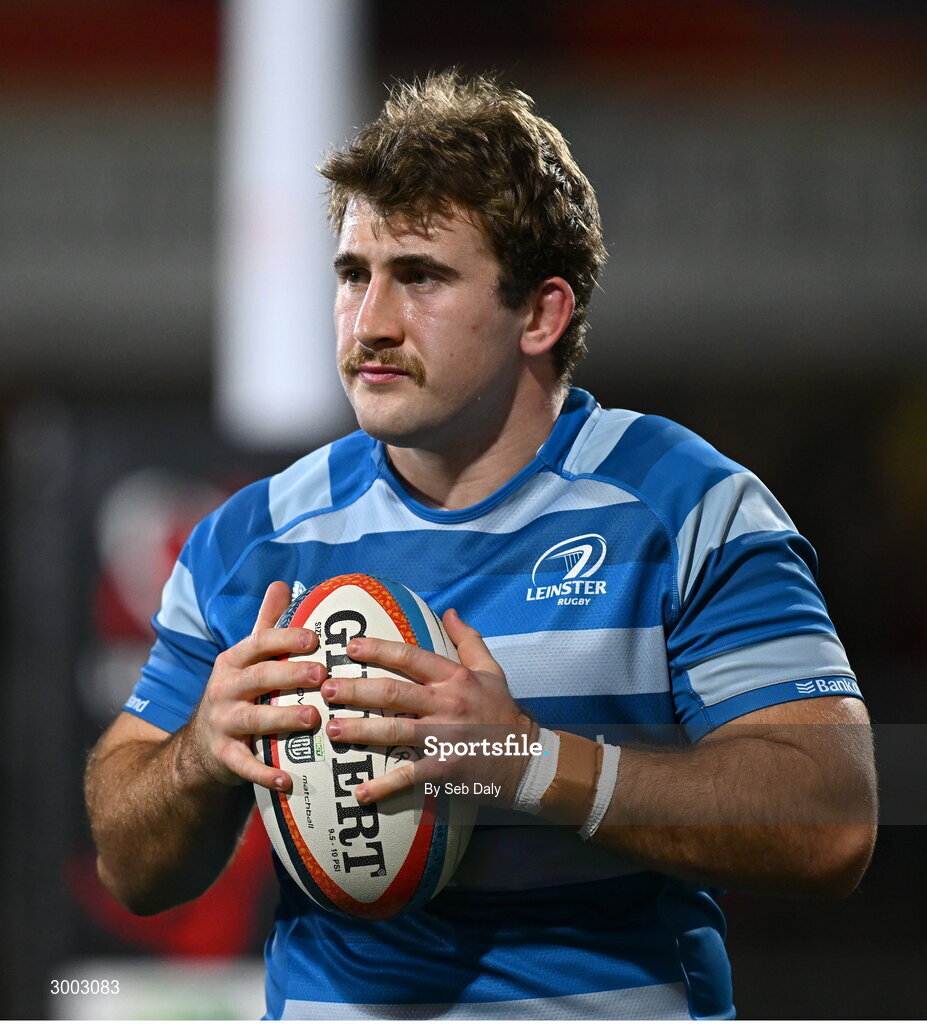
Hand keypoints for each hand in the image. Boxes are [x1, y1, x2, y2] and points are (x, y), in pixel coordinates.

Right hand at [181, 581, 324, 792]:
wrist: (201, 745)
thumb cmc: (240, 692)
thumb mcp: (247, 658)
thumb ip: (266, 624)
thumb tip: (280, 584)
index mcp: (234, 661)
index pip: (259, 642)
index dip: (286, 638)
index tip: (316, 637)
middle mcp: (225, 688)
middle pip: (259, 677)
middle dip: (290, 674)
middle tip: (323, 674)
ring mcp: (222, 723)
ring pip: (253, 719)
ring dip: (283, 718)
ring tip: (313, 718)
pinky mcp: (224, 756)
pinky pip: (244, 764)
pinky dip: (264, 773)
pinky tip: (287, 779)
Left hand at [318, 608, 535, 806]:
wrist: (528, 756)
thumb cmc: (504, 712)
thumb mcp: (491, 670)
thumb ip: (468, 640)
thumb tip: (449, 612)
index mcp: (454, 678)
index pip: (410, 657)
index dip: (378, 650)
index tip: (350, 648)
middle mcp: (447, 704)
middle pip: (392, 693)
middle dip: (355, 690)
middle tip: (326, 690)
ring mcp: (444, 737)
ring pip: (393, 730)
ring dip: (359, 730)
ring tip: (332, 729)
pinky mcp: (445, 768)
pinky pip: (408, 776)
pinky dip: (383, 785)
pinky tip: (359, 791)